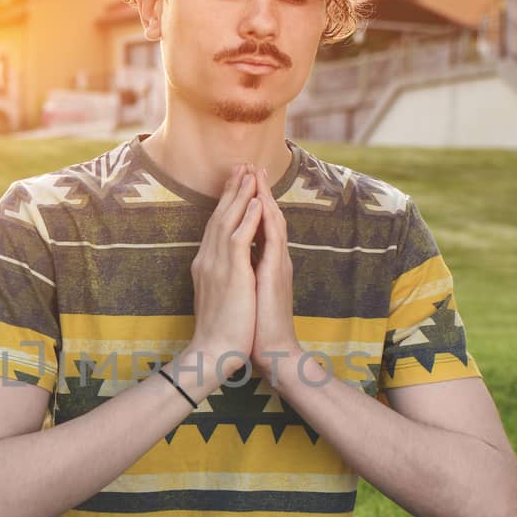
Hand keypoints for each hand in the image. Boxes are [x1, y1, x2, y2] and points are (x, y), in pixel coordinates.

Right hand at [190, 162, 260, 383]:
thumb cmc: (220, 332)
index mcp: (206, 265)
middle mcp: (207, 260)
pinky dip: (248, 218)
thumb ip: (223, 277)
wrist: (214, 354)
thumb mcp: (220, 298)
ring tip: (251, 173)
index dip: (226, 203)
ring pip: (228, 221)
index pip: (216, 227)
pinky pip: (240, 238)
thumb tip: (230, 267)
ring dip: (241, 195)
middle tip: (241, 165)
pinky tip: (257, 201)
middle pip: (219, 216)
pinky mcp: (231, 274)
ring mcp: (217, 265)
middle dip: (232, 190)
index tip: (235, 184)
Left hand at [250, 166, 300, 381]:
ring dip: (264, 196)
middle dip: (258, 191)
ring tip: (257, 173)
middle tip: (250, 165)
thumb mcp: (249, 293)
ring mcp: (277, 265)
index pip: (258, 226)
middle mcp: (274, 260)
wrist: (272, 351)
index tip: (241, 182)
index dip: (251, 203)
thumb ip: (248, 274)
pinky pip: (273, 240)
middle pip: (267, 217)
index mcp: (265, 264)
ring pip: (272, 223)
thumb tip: (239, 262)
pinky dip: (267, 219)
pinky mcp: (276, 275)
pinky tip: (261, 203)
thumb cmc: (258, 328)